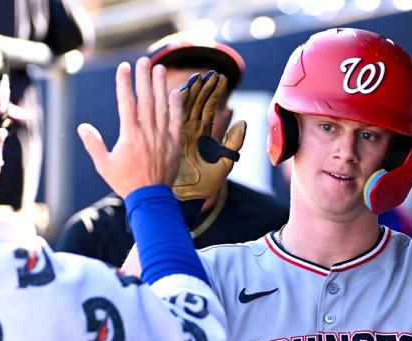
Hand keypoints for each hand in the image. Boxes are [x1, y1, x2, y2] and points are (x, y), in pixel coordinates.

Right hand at [78, 58, 182, 197]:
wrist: (150, 198)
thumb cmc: (126, 182)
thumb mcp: (104, 164)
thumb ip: (93, 144)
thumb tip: (82, 127)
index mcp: (129, 135)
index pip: (126, 102)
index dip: (124, 83)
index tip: (124, 68)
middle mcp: (147, 132)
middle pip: (146, 99)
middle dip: (144, 78)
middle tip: (144, 61)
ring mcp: (163, 137)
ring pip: (162, 106)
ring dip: (160, 86)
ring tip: (159, 69)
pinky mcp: (174, 144)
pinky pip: (177, 121)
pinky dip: (176, 106)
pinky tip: (175, 91)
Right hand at [172, 71, 246, 200]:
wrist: (187, 197)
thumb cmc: (205, 184)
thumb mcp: (224, 161)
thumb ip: (233, 142)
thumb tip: (242, 122)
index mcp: (203, 134)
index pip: (209, 108)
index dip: (214, 93)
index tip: (221, 78)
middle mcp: (191, 131)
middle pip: (197, 103)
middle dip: (204, 87)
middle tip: (210, 71)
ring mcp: (178, 133)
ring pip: (184, 106)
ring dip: (191, 91)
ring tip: (197, 75)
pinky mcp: (169, 139)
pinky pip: (172, 118)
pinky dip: (176, 104)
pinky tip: (181, 89)